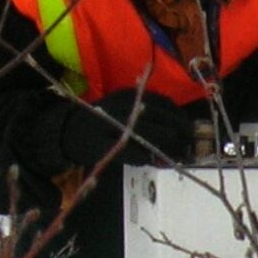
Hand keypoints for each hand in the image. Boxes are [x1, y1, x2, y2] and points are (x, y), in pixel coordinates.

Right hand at [39, 89, 194, 171]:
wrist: (67, 131)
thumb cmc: (104, 121)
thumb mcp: (125, 108)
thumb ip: (149, 114)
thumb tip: (183, 127)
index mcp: (128, 96)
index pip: (164, 103)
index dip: (181, 117)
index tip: (190, 128)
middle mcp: (121, 107)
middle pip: (162, 120)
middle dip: (180, 135)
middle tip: (189, 147)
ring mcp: (110, 126)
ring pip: (150, 137)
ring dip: (169, 148)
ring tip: (177, 156)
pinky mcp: (102, 146)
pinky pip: (132, 154)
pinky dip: (146, 158)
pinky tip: (153, 161)